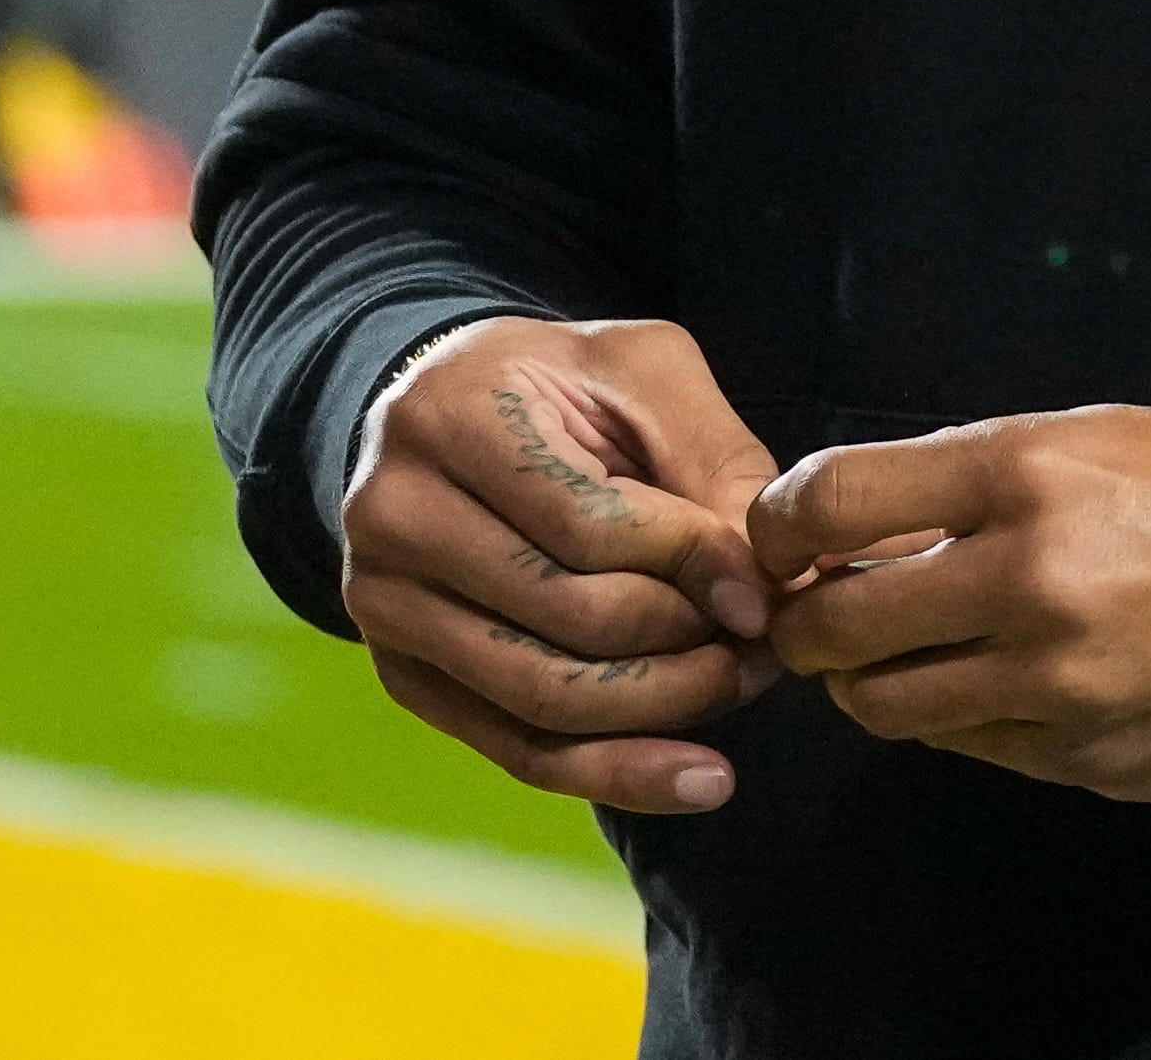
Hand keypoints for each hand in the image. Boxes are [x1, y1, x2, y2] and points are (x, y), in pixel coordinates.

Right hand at [338, 316, 784, 815]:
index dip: (692, 568)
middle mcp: (394, 514)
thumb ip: (712, 460)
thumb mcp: (642, 373)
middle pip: (569, 622)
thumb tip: (761, 590)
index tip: (766, 593)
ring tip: (737, 689)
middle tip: (763, 649)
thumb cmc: (557, 384)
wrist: (441, 411)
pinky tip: (697, 776)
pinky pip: (516, 750)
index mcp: (451, 417)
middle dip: (687, 647)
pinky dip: (616, 773)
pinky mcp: (402, 673)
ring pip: (544, 699)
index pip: (588, 529)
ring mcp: (384, 603)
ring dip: (663, 711)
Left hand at [751, 406, 1150, 802]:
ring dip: (871, 683)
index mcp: (1027, 474)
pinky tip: (993, 686)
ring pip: (887, 708)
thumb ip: (977, 477)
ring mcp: (1054, 687)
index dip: (780, 524)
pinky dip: (957, 721)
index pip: (831, 499)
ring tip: (902, 654)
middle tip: (826, 609)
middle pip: (836, 624)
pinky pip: (969, 749)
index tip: (782, 538)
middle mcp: (1027, 582)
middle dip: (809, 620)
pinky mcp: (1081, 762)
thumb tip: (859, 522)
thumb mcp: (1101, 438)